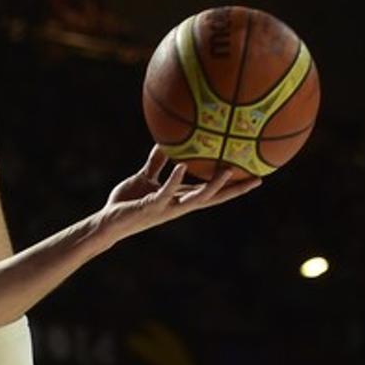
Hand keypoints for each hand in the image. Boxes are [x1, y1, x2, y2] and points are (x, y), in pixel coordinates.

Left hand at [103, 146, 261, 236]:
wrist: (108, 221)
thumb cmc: (127, 202)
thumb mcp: (145, 179)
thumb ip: (157, 164)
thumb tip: (166, 143)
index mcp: (179, 198)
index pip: (210, 191)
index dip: (231, 185)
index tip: (253, 176)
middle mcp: (178, 205)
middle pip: (213, 198)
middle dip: (235, 190)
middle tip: (257, 179)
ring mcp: (166, 207)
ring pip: (196, 199)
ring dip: (213, 186)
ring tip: (228, 171)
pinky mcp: (151, 206)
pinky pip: (165, 192)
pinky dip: (174, 179)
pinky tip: (182, 167)